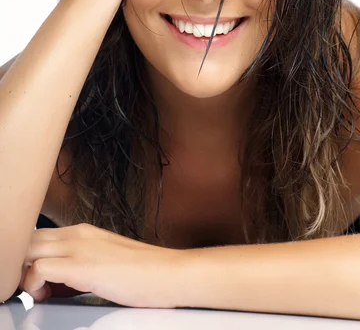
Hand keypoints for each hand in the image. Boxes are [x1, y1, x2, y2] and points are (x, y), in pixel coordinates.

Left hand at [19, 223, 187, 307]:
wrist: (170, 273)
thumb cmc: (144, 273)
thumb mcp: (105, 264)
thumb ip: (78, 268)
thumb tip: (54, 284)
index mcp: (83, 232)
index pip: (38, 235)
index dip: (27, 257)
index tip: (32, 279)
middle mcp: (78, 234)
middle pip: (28, 239)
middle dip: (20, 263)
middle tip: (30, 287)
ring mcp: (80, 248)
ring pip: (28, 249)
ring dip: (24, 273)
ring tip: (39, 293)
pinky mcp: (83, 266)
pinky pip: (39, 269)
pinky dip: (33, 284)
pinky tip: (46, 296)